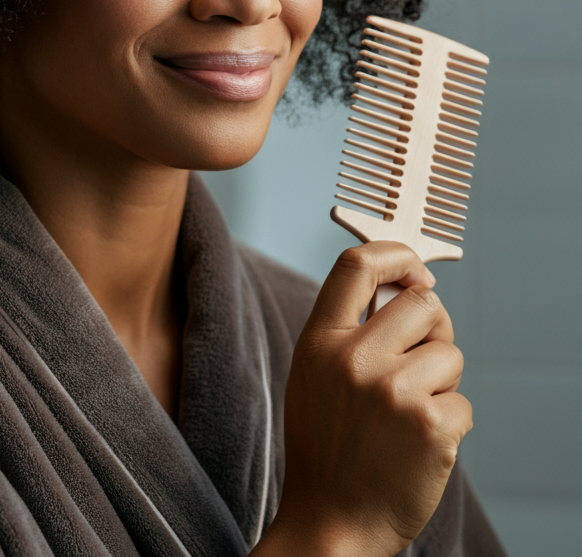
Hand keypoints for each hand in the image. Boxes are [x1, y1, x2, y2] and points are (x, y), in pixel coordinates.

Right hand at [254, 242, 471, 556]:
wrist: (332, 522)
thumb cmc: (325, 447)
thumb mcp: (313, 375)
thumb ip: (347, 330)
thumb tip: (403, 287)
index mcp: (319, 341)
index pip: (357, 267)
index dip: (393, 254)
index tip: (412, 266)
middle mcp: (354, 359)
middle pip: (421, 302)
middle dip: (432, 325)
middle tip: (420, 356)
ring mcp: (393, 391)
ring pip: (449, 353)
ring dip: (441, 380)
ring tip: (408, 413)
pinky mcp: (430, 426)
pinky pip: (463, 402)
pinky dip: (450, 422)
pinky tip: (418, 444)